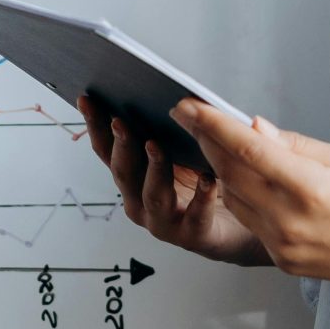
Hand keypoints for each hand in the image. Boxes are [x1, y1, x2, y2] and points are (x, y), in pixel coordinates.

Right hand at [80, 93, 272, 267]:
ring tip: (156, 146)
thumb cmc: (209, 181)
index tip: (87, 100)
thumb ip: (180, 124)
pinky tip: (209, 180)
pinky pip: (196, 217)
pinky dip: (201, 198)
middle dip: (121, 145)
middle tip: (120, 122)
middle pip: (124, 172)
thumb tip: (177, 93)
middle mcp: (142, 200)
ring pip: (152, 196)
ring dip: (154, 169)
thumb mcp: (189, 147)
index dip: (95, 125)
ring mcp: (164, 221)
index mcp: (136, 176)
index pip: (108, 150)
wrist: (242, 222)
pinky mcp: (194, 235)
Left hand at [176, 100, 329, 293]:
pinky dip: (244, 199)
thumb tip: (255, 128)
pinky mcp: (284, 262)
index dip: (211, 124)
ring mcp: (285, 246)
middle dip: (207, 143)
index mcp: (310, 187)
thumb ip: (295, 145)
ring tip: (222, 147)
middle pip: (230, 174)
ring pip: (234, 200)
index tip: (188, 106)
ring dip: (224, 172)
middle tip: (194, 120)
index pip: (246, 149)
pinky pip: (251, 224)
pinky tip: (252, 183)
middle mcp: (291, 220)